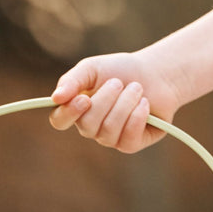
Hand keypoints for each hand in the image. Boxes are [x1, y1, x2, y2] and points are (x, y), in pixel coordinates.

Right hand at [49, 52, 181, 152]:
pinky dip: (138, 117)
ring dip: (126, 104)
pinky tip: (145, 104)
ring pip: (109, 131)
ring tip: (137, 88)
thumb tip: (56, 98)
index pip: (59, 121)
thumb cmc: (121, 70)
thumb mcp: (93, 67)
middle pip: (87, 125)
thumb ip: (73, 79)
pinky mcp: (130, 144)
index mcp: (76, 108)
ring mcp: (110, 138)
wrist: (156, 72)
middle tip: (120, 83)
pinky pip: (127, 140)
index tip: (84, 98)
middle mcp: (91, 127)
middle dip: (107, 99)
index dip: (69, 113)